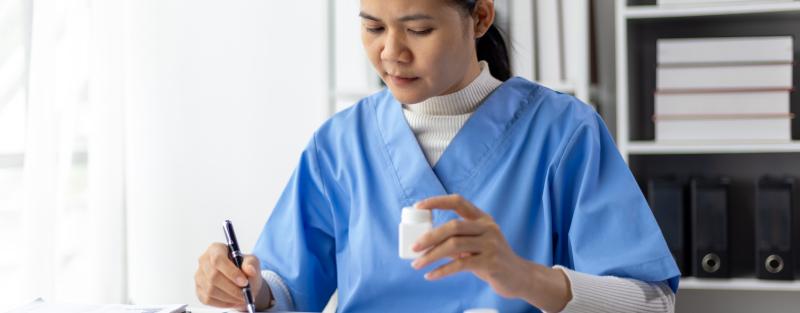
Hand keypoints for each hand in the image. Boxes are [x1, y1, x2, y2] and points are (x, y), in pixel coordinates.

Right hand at [195, 243, 271, 310]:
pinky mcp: (199, 290)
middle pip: (213, 276)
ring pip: (211, 290)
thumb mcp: (252, 261)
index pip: (218, 259)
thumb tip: (250, 270)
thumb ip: (251, 264)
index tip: (244, 282)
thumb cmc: (244, 268)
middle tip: (245, 294)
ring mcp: (199, 276)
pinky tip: (233, 300)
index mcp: (216, 249)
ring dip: (229, 297)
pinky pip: (209, 299)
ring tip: (242, 298)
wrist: (241, 280)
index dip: (231, 272)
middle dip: (232, 288)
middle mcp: (204, 261)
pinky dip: (223, 303)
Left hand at [411, 194, 570, 310]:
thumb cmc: (490, 259)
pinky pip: (461, 264)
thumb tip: (424, 241)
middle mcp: (488, 227)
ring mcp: (491, 244)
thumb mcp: (474, 245)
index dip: (437, 201)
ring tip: (417, 264)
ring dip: (432, 255)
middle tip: (414, 247)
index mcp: (482, 218)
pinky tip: (430, 275)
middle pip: (453, 226)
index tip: (418, 206)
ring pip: (455, 245)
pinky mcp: (491, 262)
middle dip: (430, 236)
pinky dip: (442, 271)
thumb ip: (455, 239)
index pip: (458, 201)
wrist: (518, 277)